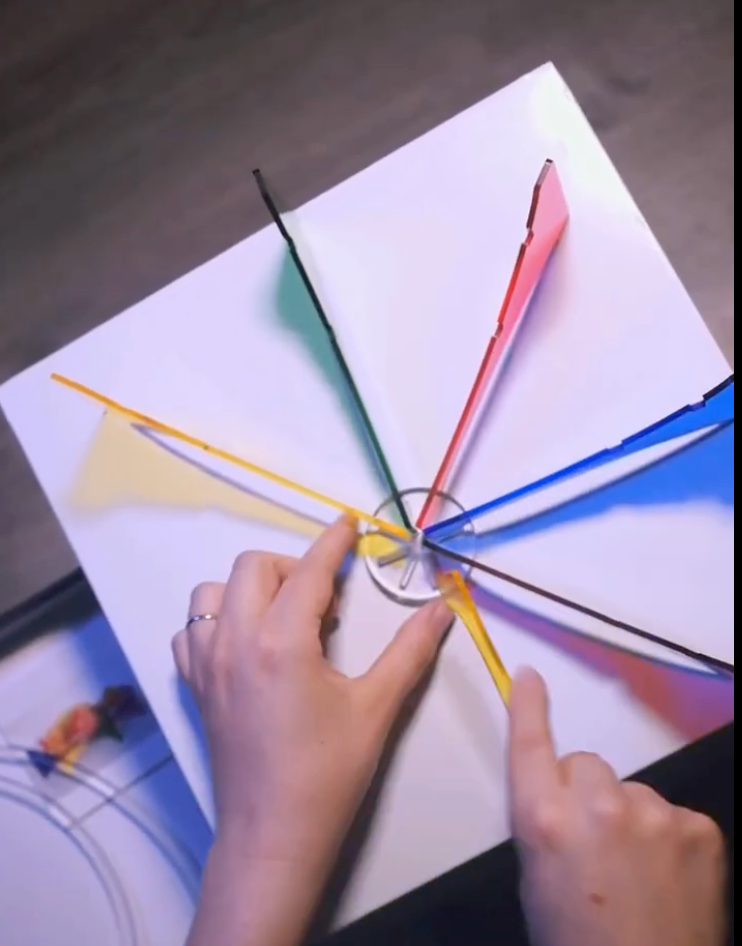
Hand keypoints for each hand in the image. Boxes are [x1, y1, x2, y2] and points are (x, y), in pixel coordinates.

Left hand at [172, 516, 451, 945]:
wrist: (273, 836)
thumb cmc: (328, 774)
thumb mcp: (377, 708)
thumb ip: (410, 651)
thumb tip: (442, 608)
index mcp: (281, 640)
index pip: (309, 570)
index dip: (333, 541)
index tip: (348, 524)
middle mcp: (235, 640)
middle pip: (254, 567)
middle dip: (292, 566)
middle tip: (326, 599)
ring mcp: (207, 663)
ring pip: (213, 592)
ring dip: (249, 589)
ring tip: (284, 618)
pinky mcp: (195, 687)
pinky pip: (191, 631)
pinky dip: (216, 621)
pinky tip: (247, 644)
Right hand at [508, 668, 726, 945]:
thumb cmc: (577, 941)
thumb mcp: (536, 879)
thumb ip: (544, 822)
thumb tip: (560, 797)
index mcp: (545, 819)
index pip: (531, 744)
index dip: (529, 707)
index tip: (530, 677)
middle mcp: (597, 805)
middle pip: (586, 765)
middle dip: (585, 791)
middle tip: (593, 842)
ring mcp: (654, 813)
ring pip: (631, 790)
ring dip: (630, 817)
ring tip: (636, 872)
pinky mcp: (698, 827)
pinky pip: (672, 815)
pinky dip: (668, 839)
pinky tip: (668, 878)